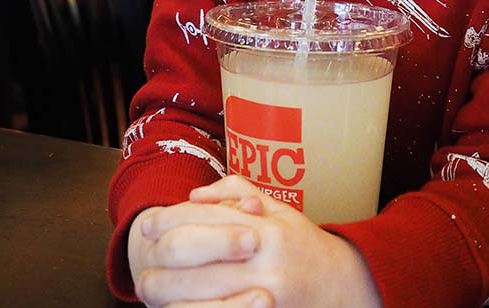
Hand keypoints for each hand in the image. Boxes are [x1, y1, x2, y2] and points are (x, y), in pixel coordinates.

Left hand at [136, 176, 381, 307]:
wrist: (346, 287)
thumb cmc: (305, 247)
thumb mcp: (280, 210)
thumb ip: (238, 193)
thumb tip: (195, 196)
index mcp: (263, 226)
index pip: (203, 217)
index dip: (168, 220)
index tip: (147, 228)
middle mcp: (261, 257)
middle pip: (192, 254)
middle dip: (159, 263)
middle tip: (141, 270)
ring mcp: (262, 292)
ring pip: (197, 293)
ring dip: (166, 295)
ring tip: (149, 291)